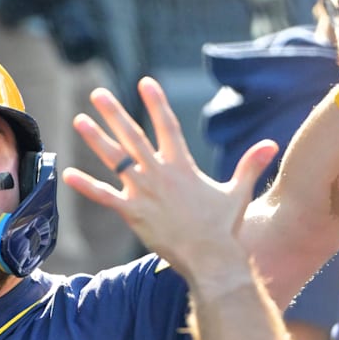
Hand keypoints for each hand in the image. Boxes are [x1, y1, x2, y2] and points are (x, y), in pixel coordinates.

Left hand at [63, 78, 277, 289]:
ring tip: (79, 120)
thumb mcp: (238, 192)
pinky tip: (67, 175)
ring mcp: (144, 192)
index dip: (156, 102)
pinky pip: (104, 197)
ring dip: (96, 139)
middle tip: (97, 94)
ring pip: (115, 160)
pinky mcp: (132, 213)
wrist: (210, 257)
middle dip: (114, 113)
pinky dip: (86, 186)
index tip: (144, 82)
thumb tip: (271, 144)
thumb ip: (249, 165)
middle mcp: (160, 173)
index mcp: (182, 166)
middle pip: (133, 136)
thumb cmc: (224, 227)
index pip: (167, 126)